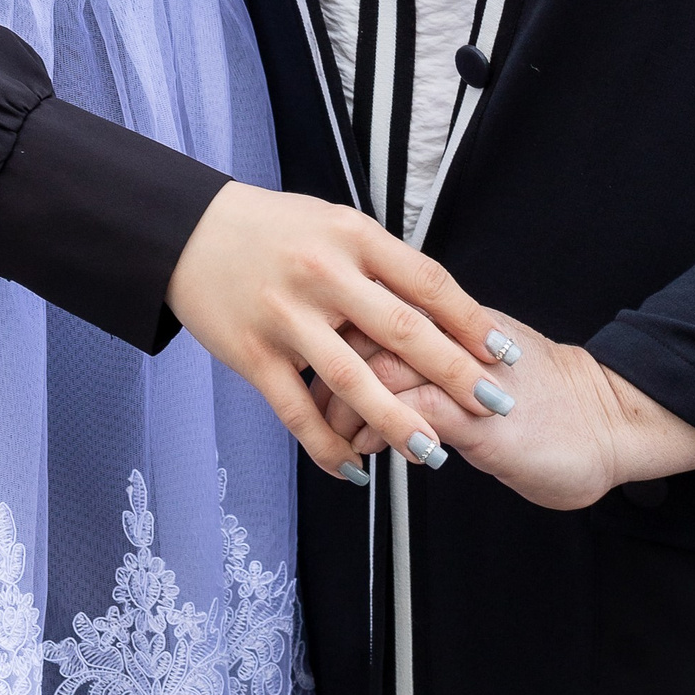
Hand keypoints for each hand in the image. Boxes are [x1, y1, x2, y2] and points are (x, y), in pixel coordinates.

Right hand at [167, 181, 505, 481]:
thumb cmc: (273, 229)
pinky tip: (355, 470)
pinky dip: (328, 446)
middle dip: (454, 374)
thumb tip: (440, 308)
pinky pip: (297, 411)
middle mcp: (323, 273)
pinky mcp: (252, 354)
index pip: (426, 282)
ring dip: (398, 421)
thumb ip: (381, 263)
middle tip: (494, 406)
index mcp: (352, 235)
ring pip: (352, 379)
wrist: (189, 232)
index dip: (471, 321)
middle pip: (401, 331)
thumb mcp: (334, 225)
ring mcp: (285, 316)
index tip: (504, 353)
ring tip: (434, 452)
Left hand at [325, 318, 694, 510]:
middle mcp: (454, 338)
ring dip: (347, 407)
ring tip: (339, 435)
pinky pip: (411, 414)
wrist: (609, 418)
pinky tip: (373, 451)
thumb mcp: (485, 361)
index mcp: (454, 318)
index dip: (337, 332)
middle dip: (328, 371)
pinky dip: (383, 432)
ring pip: (381, 371)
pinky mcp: (478, 420)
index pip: (376, 304)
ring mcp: (464, 377)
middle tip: (312, 403)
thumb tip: (391, 356)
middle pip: (365, 332)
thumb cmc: (548, 396)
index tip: (317, 361)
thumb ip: (443, 351)